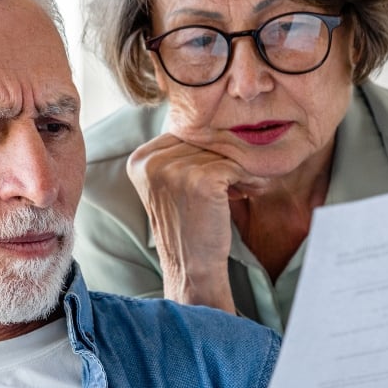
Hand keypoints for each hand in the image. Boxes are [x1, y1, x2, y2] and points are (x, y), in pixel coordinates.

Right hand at [126, 133, 267, 311]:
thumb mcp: (170, 185)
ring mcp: (173, 170)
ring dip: (240, 168)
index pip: (183, 133)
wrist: (193, 268)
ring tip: (244, 188)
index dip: (206, 150)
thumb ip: (178, 153)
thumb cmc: (188, 226)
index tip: (219, 171)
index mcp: (139, 160)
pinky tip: (248, 192)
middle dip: (225, 157)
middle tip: (239, 180)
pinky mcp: (200, 180)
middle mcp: (151, 162)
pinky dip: (248, 177)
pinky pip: (235, 164)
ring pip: (221, 151)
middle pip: (202, 140)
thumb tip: (210, 119)